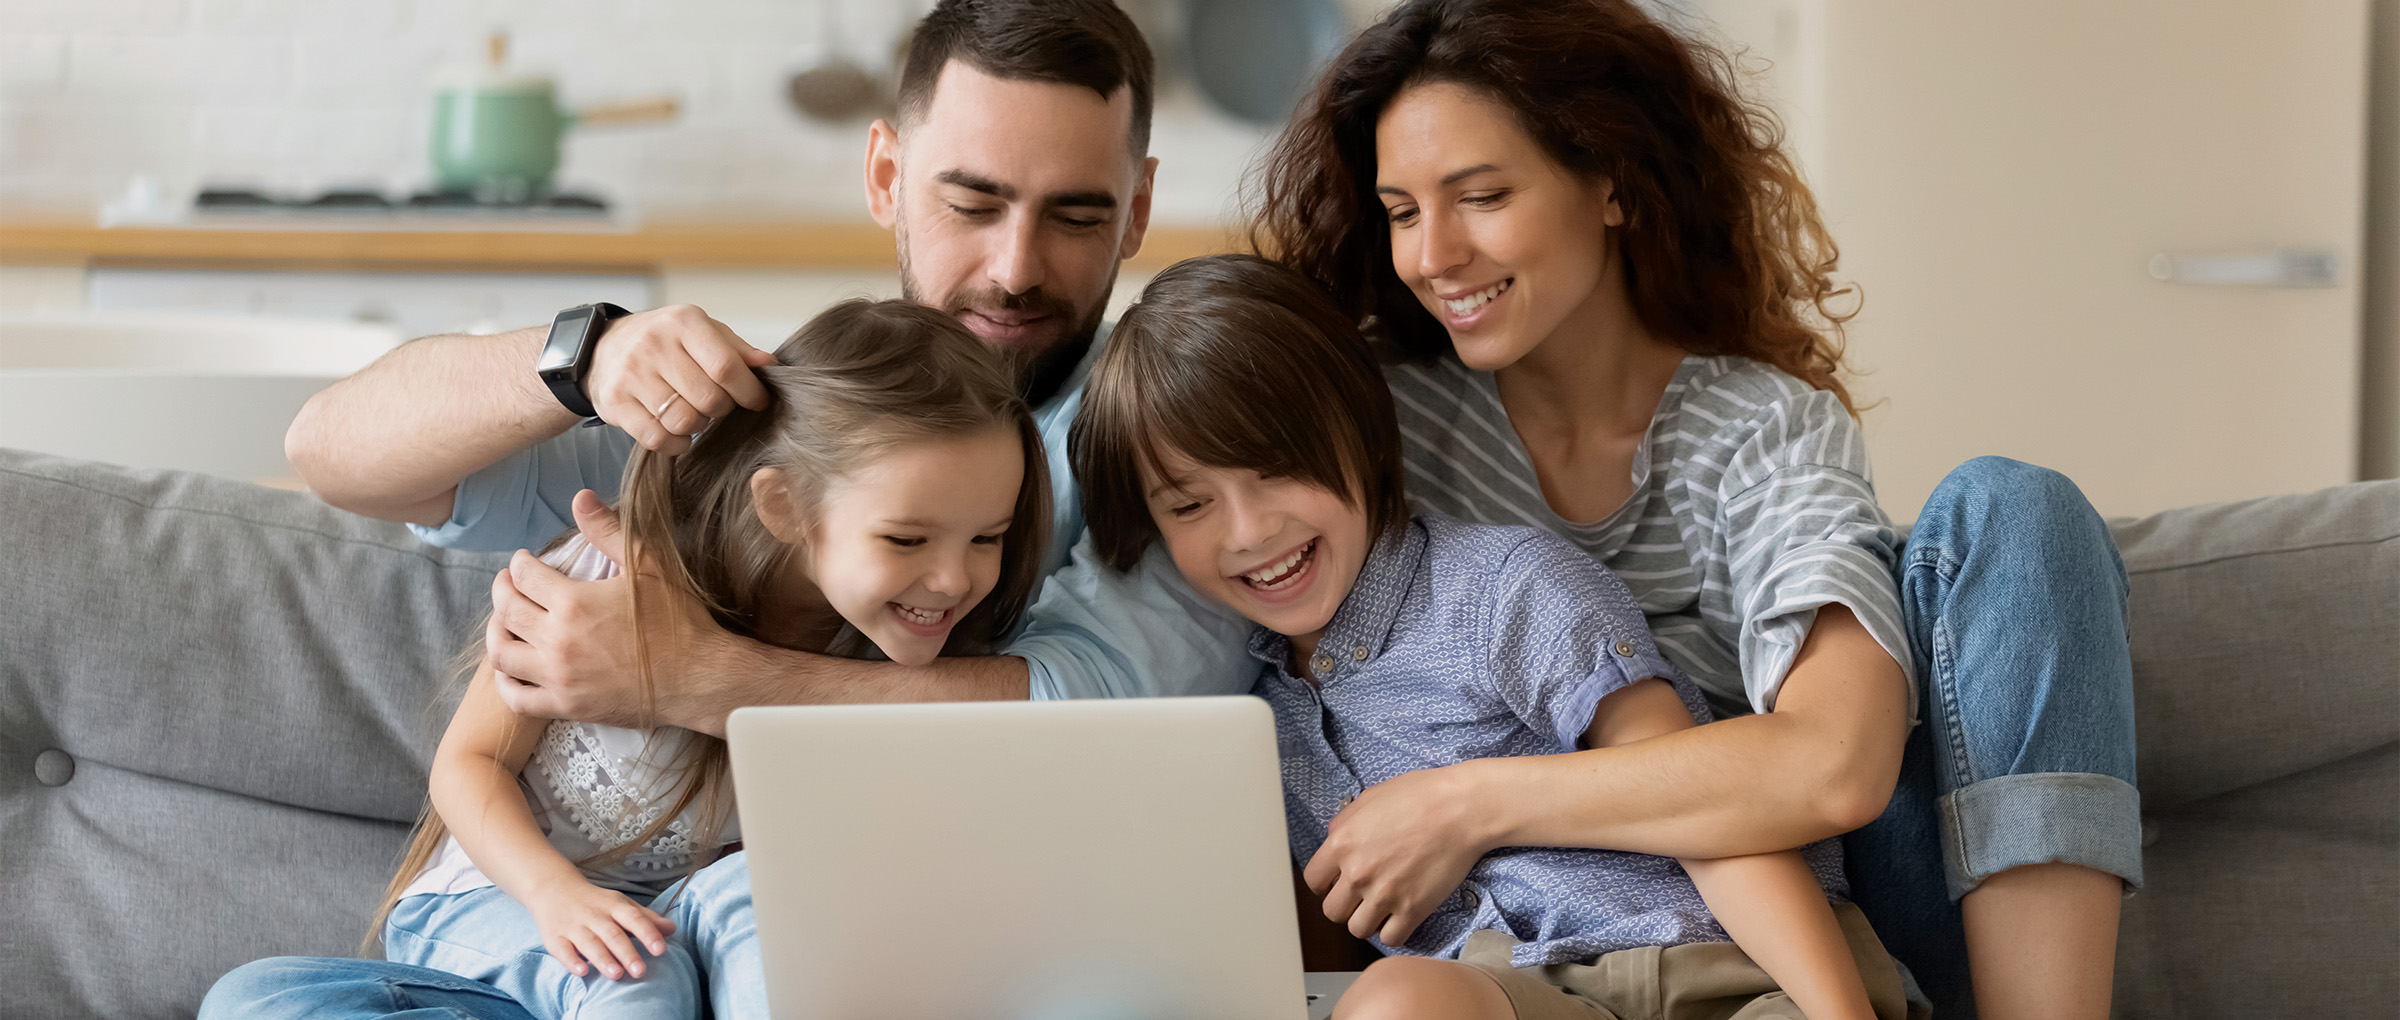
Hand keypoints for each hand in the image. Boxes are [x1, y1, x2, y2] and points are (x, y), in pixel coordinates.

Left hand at [487, 490, 727, 727]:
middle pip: (506, 611)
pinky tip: (511, 668)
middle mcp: (558, 641)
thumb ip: (608, 531)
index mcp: (573, 603)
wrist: (698, 678)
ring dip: (495, 632)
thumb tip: (580, 497)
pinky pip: (517, 697)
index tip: (523, 560)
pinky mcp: (566, 706)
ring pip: (502, 653)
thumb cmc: (677, 620)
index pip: (525, 575)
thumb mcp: (649, 565)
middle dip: (501, 590)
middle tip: (506, 583)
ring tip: (504, 621)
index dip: (520, 563)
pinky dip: (505, 681)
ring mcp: (559, 677)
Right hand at [523, 876, 677, 981]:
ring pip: (590, 943)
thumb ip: (645, 918)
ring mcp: (574, 926)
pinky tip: (582, 971)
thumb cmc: (595, 902)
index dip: (647, 933)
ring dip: (603, 959)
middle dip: (627, 953)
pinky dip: (571, 960)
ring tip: (617, 974)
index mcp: (614, 906)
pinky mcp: (555, 938)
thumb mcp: (621, 904)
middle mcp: (594, 916)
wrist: (554, 889)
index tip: (660, 949)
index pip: (633, 918)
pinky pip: (563, 950)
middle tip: (640, 971)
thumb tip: (672, 929)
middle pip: (613, 934)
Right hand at [584, 304, 776, 452]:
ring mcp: (632, 375)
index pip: (726, 366)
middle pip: (709, 398)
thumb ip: (736, 349)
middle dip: (723, 409)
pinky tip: (678, 431)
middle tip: (718, 404)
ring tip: (696, 413)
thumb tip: (771, 365)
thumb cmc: (664, 341)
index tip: (757, 401)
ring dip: (699, 426)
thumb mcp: (701, 331)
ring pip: (684, 421)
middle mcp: (655, 346)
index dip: (749, 391)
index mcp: (684, 323)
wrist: (603, 347)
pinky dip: (676, 443)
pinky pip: (658, 438)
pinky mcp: (616, 403)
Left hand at [1304, 762, 1498, 945]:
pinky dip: (1394, 931)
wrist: (1461, 809)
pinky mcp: (1413, 909)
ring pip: (1357, 930)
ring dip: (1368, 920)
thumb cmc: (1421, 796)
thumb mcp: (1371, 797)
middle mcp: (1357, 872)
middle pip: (1332, 911)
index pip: (1313, 881)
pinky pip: (1391, 938)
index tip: (1337, 883)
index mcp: (1342, 843)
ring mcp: (1384, 894)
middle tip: (1362, 896)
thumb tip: (1335, 840)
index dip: (1325, 884)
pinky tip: (1401, 916)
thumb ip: (1346, 822)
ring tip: (1382, 907)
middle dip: (1345, 905)